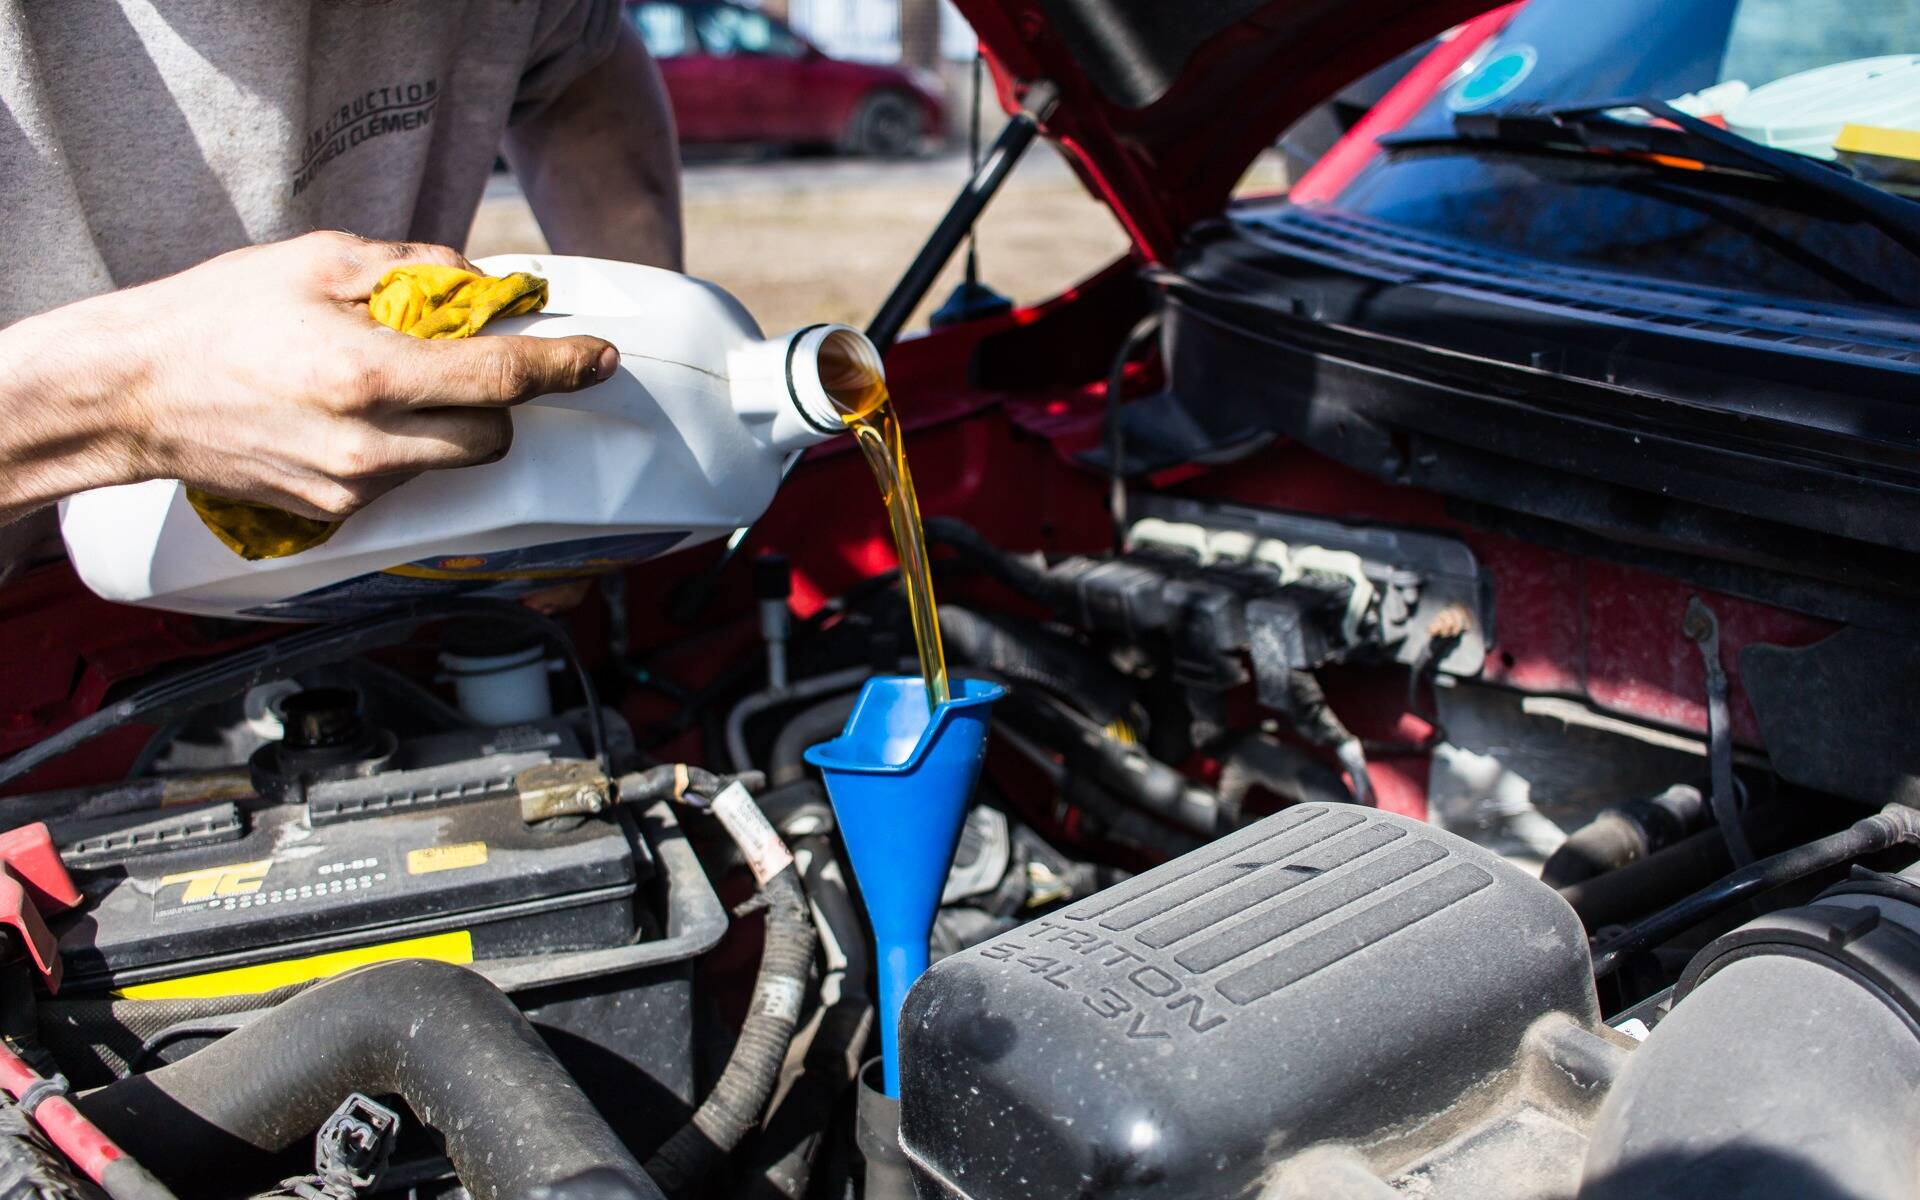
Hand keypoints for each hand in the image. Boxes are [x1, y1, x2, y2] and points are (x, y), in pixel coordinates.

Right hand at [0, 231, 617, 523]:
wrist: (129, 393)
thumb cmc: (216, 316)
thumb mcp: (316, 261)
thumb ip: (410, 267)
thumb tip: (477, 280)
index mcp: (372, 373)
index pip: (500, 379)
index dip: (562, 367)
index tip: (600, 358)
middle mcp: (370, 443)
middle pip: (492, 437)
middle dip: (497, 403)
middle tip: (470, 367)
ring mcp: (351, 487)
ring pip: (450, 466)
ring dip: (449, 429)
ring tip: (395, 387)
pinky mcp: (331, 514)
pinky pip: (403, 485)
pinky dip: (405, 452)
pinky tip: (358, 419)